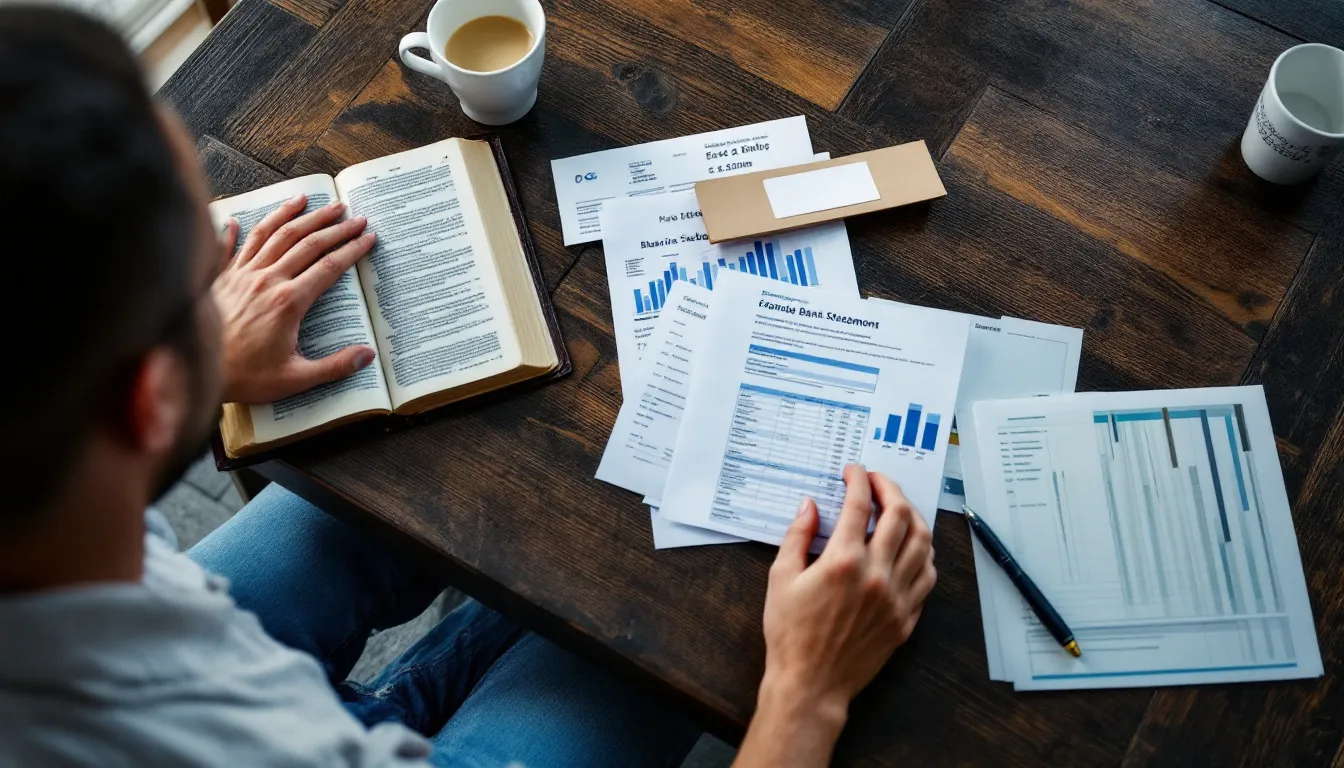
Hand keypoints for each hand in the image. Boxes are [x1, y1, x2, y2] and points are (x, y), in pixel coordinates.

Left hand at [212, 194, 377, 403]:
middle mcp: (266, 280)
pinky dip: (231, 232)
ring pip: (270, 234)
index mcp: (289, 302)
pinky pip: (227, 248)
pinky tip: (234, 219)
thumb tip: (367, 355)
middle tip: (351, 214)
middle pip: (305, 242)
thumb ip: (335, 366)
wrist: (197, 372)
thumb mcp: (297, 378)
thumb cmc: (245, 377)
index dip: (352, 249)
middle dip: (332, 225)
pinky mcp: (218, 280)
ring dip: (292, 214)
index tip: (368, 237)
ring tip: (308, 199)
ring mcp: (240, 276)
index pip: (329, 266)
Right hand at [736, 464, 935, 766]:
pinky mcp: (907, 617)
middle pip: (899, 514)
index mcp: (842, 561)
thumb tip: (810, 505)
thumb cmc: (790, 633)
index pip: (859, 504)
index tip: (853, 471)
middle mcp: (877, 574)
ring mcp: (897, 596)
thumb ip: (797, 536)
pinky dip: (923, 552)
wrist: (811, 684)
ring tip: (896, 508)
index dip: (858, 479)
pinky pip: (928, 574)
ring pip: (922, 541)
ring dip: (912, 516)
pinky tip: (910, 546)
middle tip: (877, 481)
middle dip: (889, 488)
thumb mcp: (780, 578)